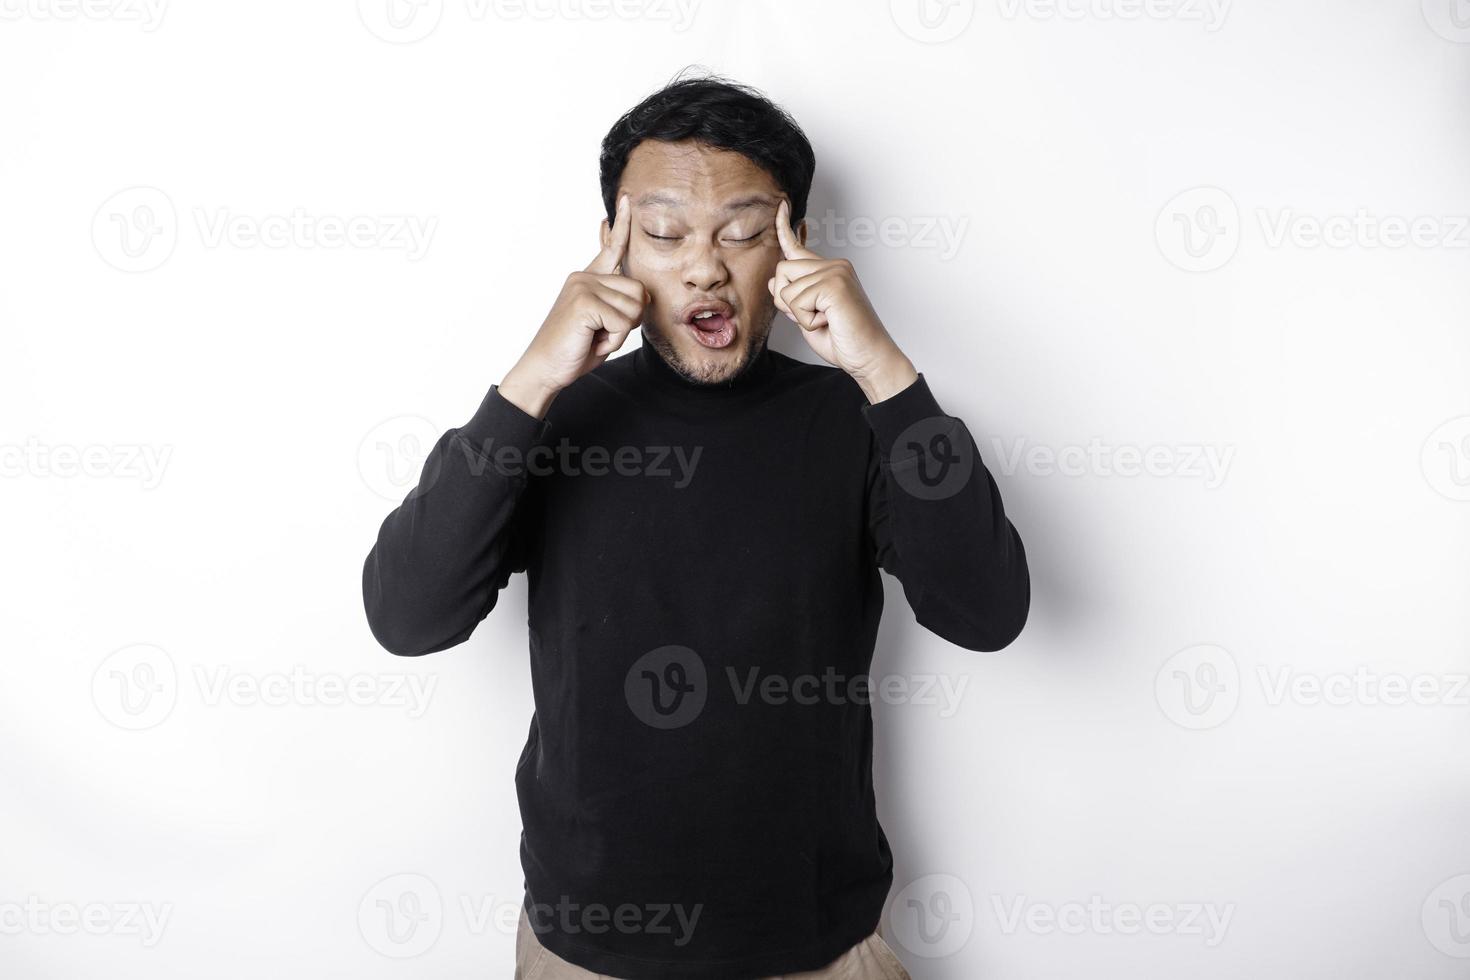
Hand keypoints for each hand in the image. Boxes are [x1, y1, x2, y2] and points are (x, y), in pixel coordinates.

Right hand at [500, 194, 648, 417]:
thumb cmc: (573, 350)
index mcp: (588, 279)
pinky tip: (590, 340)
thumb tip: (642, 291)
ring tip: (593, 337)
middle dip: (629, 321)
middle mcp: (585, 277)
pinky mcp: (584, 301)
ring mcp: (583, 286)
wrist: (544, 369)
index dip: (622, 225)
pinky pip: (622, 322)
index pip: (611, 248)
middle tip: (601, 334)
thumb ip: (619, 305)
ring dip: (620, 333)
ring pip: (633, 308)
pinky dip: (612, 340)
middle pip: (639, 291)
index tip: (628, 199)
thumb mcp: (602, 324)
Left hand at [768, 200, 917, 403]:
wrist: (870, 358)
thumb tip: (773, 281)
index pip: (798, 247)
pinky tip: (828, 322)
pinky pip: (796, 301)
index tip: (780, 206)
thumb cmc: (843, 340)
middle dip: (785, 300)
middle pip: (781, 271)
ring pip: (785, 288)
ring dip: (798, 314)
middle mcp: (834, 265)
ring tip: (825, 320)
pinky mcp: (834, 285)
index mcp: (830, 270)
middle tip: (814, 317)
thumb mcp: (808, 317)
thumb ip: (793, 297)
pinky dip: (806, 320)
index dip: (784, 228)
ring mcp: (836, 272)